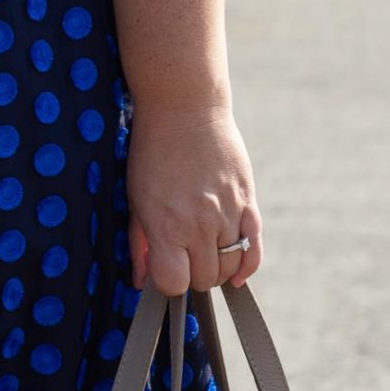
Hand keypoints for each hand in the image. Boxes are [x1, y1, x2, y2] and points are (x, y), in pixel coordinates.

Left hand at [125, 101, 262, 295]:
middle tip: (182, 258)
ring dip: (217, 268)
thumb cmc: (152, 152)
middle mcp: (200, 223)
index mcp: (167, 224)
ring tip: (202, 252)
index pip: (175, 283)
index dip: (168, 283)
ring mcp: (228, 212)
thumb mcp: (135, 198)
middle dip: (192, 275)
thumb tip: (142, 282)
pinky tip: (236, 270)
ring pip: (230, 266)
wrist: (183, 106)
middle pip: (205, 279)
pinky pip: (254, 247)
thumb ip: (139, 244)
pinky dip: (247, 265)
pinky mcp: (247, 200)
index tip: (163, 271)